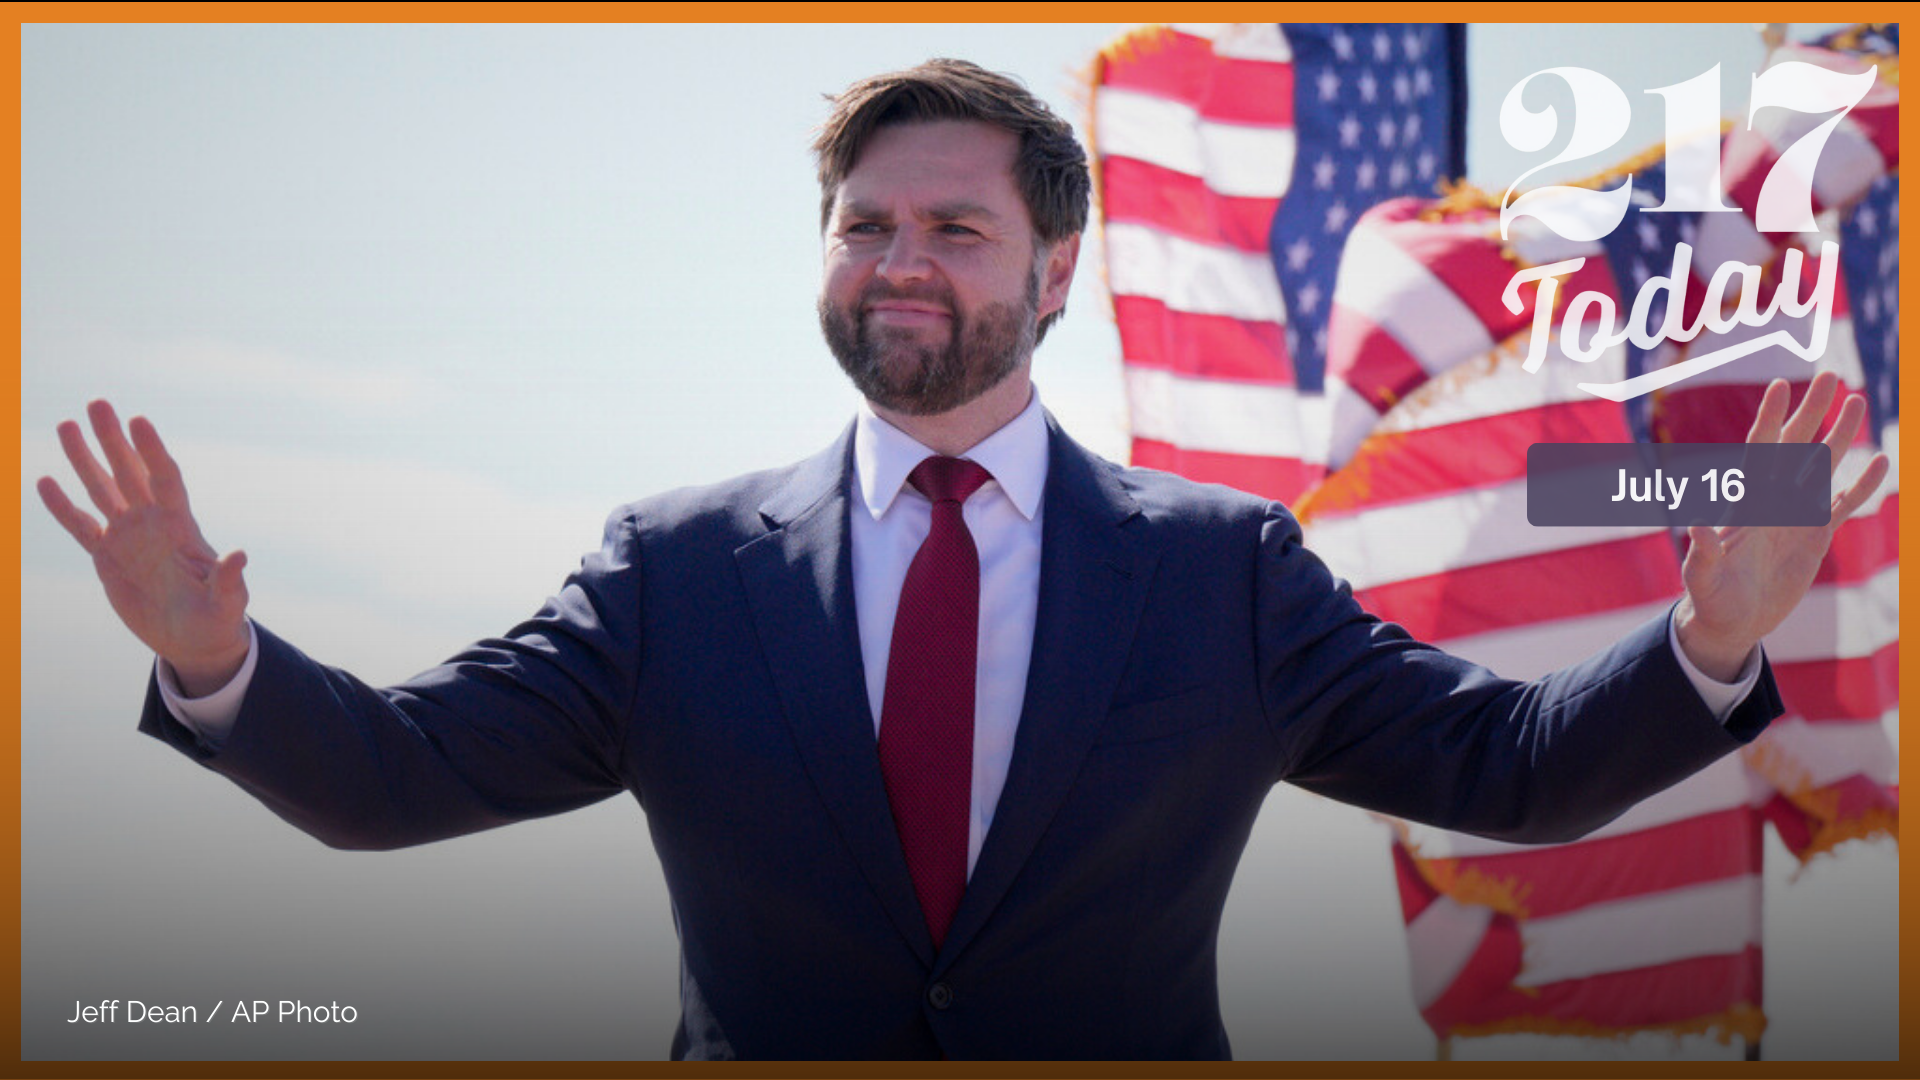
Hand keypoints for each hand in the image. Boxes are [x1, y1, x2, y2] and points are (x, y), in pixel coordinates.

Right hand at [38, 401, 250, 695]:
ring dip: (84, 459)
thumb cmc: (218, 619)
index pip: (165, 480)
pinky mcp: (107, 558)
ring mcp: (128, 538)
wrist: (193, 639)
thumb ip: (229, 580)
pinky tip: (45, 481)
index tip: (138, 421)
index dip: (152, 452)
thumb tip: (239, 555)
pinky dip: (63, 507)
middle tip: (97, 402)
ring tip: (66, 425)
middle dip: (113, 439)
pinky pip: (80, 527)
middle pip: (130, 473)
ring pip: (102, 490)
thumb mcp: (227, 603)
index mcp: (182, 528)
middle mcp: (152, 524)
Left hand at [1675, 371, 1889, 680]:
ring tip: (1857, 401)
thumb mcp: (1702, 575)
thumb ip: (1701, 549)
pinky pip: (1844, 504)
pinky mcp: (1816, 536)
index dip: (1770, 419)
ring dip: (1839, 435)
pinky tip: (1882, 461)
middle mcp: (1772, 501)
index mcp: (1745, 503)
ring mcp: (1796, 515)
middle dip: (1811, 411)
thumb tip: (1693, 520)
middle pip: (1795, 446)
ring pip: (1822, 466)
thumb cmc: (1710, 597)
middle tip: (1830, 375)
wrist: (1732, 621)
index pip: (1759, 451)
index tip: (1780, 385)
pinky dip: (1863, 485)